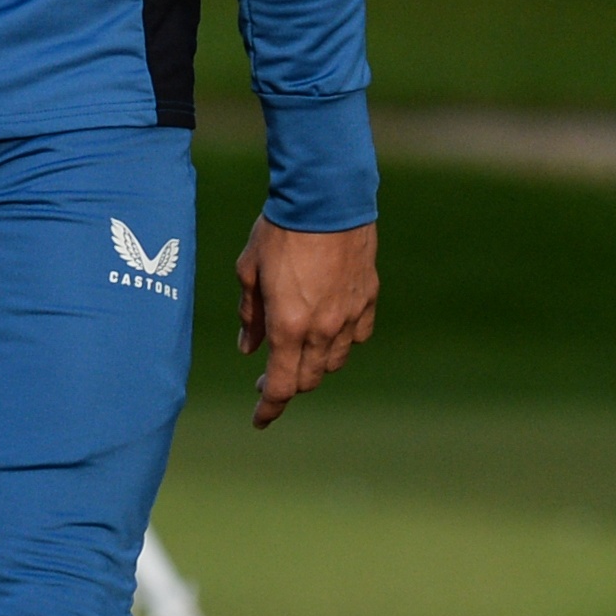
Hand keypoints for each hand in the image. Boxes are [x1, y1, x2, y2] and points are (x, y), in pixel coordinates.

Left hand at [236, 217, 377, 427]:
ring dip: (315, 364)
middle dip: (288, 383)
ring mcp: (350, 315)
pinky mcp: (368, 298)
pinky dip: (342, 340)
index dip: (269, 407)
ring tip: (299, 350)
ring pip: (335, 361)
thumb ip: (249, 315)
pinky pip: (357, 334)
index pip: (281, 386)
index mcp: (288, 326)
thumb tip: (248, 348)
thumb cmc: (280, 229)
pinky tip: (330, 327)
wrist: (326, 196)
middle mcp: (322, 329)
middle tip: (269, 376)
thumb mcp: (249, 271)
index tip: (259, 419)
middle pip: (309, 378)